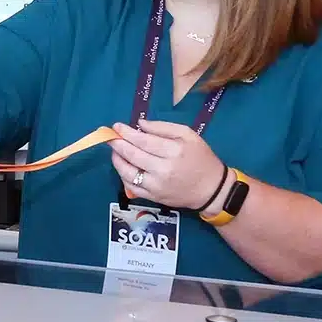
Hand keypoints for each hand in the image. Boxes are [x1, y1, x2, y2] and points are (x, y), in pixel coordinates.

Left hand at [110, 120, 225, 209]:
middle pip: (133, 155)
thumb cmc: (201, 158)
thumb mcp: (188, 135)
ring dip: (117, 159)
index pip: (143, 141)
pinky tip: (123, 166)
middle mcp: (163, 170)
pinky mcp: (153, 197)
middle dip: (118, 144)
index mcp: (174, 151)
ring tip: (115, 150)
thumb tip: (140, 124)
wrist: (211, 189)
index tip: (117, 126)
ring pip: (128, 172)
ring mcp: (156, 186)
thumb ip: (163, 127)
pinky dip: (123, 175)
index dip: (127, 133)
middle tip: (110, 136)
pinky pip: (131, 186)